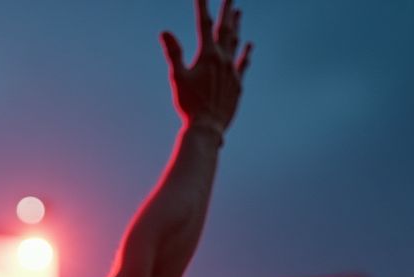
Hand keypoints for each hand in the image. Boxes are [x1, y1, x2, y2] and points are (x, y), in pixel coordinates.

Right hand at [161, 0, 251, 135]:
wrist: (208, 127)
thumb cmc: (189, 104)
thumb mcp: (177, 77)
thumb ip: (173, 53)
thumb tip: (165, 32)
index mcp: (208, 56)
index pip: (204, 24)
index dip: (203, 6)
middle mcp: (224, 59)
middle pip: (226, 29)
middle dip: (227, 10)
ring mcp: (233, 71)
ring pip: (236, 43)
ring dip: (236, 26)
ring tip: (238, 12)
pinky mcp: (237, 84)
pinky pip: (243, 64)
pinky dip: (246, 53)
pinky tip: (249, 45)